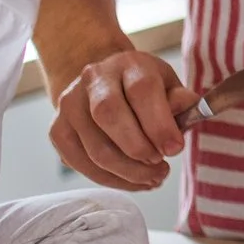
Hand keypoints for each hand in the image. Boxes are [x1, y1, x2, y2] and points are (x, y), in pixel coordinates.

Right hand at [49, 49, 196, 189]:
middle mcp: (94, 79)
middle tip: (161, 167)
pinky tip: (132, 180)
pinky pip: (81, 164)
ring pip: (95, 148)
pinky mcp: (57, 130)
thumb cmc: (143, 88)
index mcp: (129, 63)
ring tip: (153, 178)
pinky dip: (110, 179)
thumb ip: (180, 101)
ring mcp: (70, 105)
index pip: (142, 90)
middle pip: (109, 115)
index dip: (159, 124)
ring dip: (128, 172)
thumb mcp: (168, 86)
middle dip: (138, 150)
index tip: (174, 149)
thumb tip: (186, 116)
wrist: (103, 82)